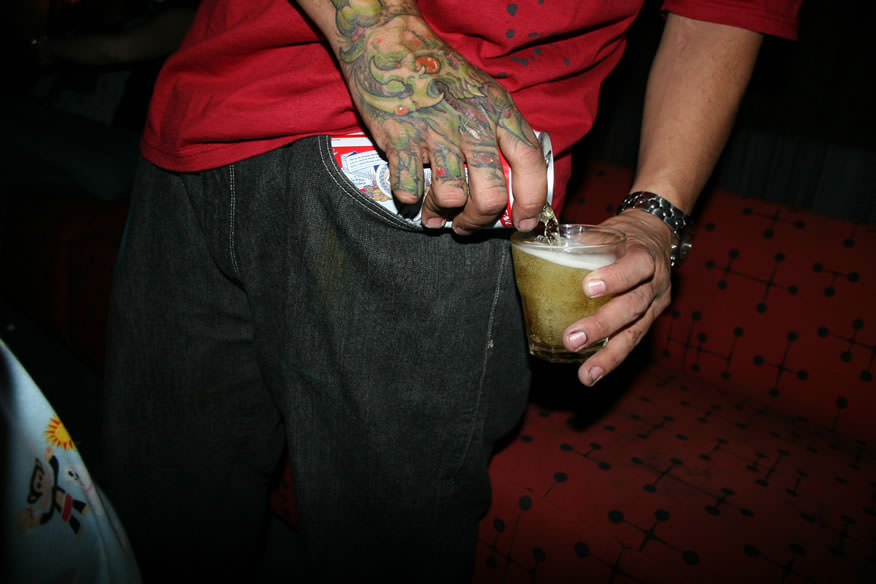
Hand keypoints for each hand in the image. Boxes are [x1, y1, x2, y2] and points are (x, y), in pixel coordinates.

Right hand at [332, 3, 546, 232]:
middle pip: (490, 194)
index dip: (532, 201)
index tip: (524, 222)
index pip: (530, 165)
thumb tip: (514, 184)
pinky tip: (410, 195)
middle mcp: (472, 124)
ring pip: (451, 197)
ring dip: (442, 214)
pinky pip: (408, 188)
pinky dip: (409, 199)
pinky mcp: (401, 138)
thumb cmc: (442, 75)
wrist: (392, 45)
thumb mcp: (485, 94)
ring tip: (435, 215)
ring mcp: (436, 132)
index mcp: (499, 113)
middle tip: (468, 226)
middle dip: (479, 221)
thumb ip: (502, 134)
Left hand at [562, 210, 674, 385]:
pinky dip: (610, 359)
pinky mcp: (649, 321)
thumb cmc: (624, 236)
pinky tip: (592, 374)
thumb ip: (580, 242)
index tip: (588, 287)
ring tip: (587, 374)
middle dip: (602, 325)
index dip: (616, 277)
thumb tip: (542, 247)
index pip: (637, 265)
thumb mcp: (607, 230)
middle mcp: (655, 283)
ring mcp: (655, 305)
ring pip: (635, 332)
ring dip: (608, 355)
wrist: (656, 237)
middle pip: (633, 306)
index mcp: (645, 255)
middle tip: (572, 338)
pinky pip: (631, 342)